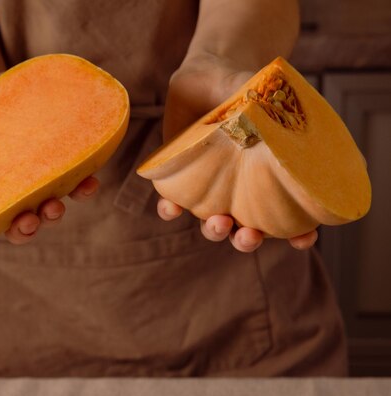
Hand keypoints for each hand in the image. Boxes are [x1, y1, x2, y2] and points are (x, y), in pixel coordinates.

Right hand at [0, 84, 99, 275]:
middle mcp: (10, 199)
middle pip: (20, 225)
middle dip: (25, 229)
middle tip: (25, 222)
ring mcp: (34, 181)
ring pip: (48, 206)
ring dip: (53, 212)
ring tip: (53, 206)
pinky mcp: (55, 159)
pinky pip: (75, 177)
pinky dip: (84, 185)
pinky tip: (88, 181)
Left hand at [158, 55, 316, 251]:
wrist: (208, 74)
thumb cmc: (245, 87)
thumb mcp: (261, 94)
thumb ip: (267, 108)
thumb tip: (273, 118)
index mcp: (268, 180)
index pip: (290, 218)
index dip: (299, 235)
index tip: (304, 238)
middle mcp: (240, 191)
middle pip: (247, 231)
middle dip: (247, 240)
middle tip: (249, 234)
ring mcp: (210, 188)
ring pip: (212, 225)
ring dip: (215, 231)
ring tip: (219, 223)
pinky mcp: (179, 178)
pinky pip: (172, 203)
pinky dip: (170, 209)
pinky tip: (171, 207)